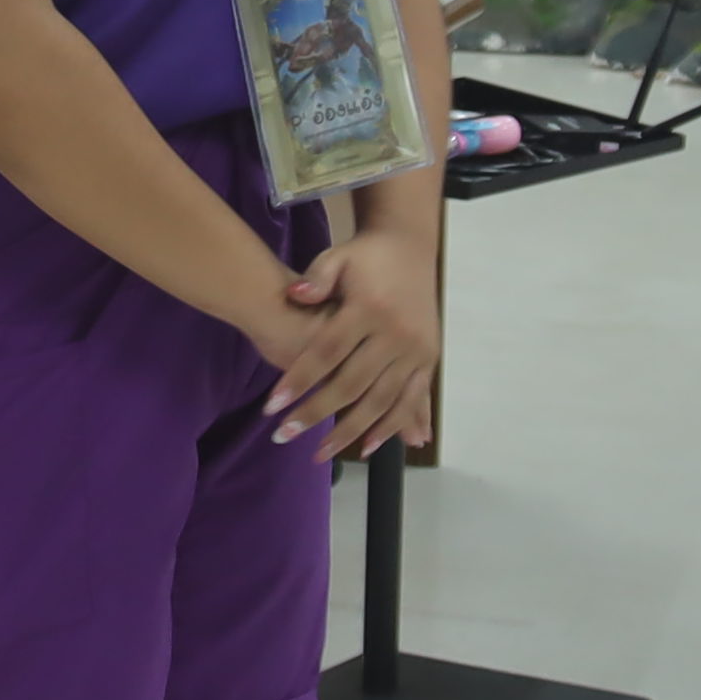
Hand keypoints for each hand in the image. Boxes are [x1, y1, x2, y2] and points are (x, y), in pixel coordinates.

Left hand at [261, 228, 441, 460]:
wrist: (410, 246)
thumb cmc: (365, 255)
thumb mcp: (337, 257)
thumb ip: (315, 277)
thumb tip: (294, 295)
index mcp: (369, 308)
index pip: (327, 352)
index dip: (299, 380)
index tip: (273, 407)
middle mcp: (395, 333)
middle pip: (350, 384)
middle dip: (315, 413)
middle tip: (284, 436)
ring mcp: (415, 349)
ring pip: (380, 401)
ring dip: (351, 430)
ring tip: (321, 453)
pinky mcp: (427, 358)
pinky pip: (410, 400)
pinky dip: (390, 426)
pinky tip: (368, 447)